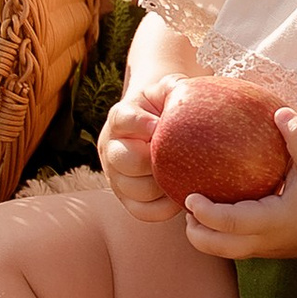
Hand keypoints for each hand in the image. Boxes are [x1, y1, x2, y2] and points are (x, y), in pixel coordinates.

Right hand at [98, 83, 173, 220]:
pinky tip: (182, 195)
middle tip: (180, 157)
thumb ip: (174, 86)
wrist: (156, 128)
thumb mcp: (168, 90)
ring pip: (135, 189)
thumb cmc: (165, 107)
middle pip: (125, 160)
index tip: (160, 125)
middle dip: (155, 160)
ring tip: (185, 176)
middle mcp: (112, 148)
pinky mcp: (127, 200)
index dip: (140, 123)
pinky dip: (165, 207)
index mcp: (120, 118)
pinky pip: (143, 211)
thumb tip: (183, 91)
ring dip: (162, 185)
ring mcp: (116, 177)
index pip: (122, 119)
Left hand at [175, 110, 296, 265]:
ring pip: (226, 252)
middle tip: (187, 205)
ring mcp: (271, 249)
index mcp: (275, 222)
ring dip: (208, 235)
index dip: (204, 212)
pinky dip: (224, 233)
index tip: (189, 195)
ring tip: (200, 208)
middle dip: (195, 232)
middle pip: (217, 248)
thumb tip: (277, 112)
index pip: (228, 224)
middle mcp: (268, 242)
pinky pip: (239, 246)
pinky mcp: (275, 249)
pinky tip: (226, 206)